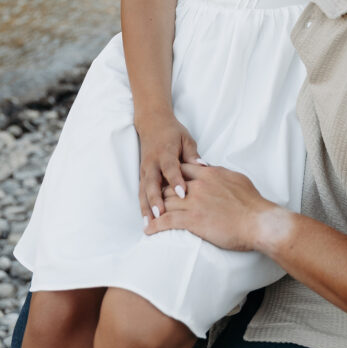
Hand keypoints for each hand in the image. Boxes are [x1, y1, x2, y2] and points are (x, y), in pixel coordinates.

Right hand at [137, 113, 200, 230]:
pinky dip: (143, 207)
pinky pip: (142, 193)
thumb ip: (192, 155)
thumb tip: (204, 166)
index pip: (170, 168)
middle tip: (161, 215)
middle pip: (152, 183)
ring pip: (144, 191)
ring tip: (150, 224)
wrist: (152, 124)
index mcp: (165, 152)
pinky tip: (147, 221)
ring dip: (146, 208)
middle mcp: (153, 163)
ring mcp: (145, 171)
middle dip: (156, 200)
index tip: (182, 193)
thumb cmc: (173, 133)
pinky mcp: (142, 176)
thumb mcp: (186, 139)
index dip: (176, 181)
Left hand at [145, 163, 275, 250]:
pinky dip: (155, 225)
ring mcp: (194, 202)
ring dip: (154, 209)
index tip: (165, 180)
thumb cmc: (252, 203)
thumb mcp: (237, 179)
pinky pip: (168, 221)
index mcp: (209, 174)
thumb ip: (221, 174)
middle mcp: (198, 185)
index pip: (183, 169)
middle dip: (159, 192)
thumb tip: (215, 172)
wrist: (257, 221)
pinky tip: (148, 229)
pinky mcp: (193, 220)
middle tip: (151, 199)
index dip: (172, 174)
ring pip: (166, 202)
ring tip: (146, 216)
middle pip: (170, 184)